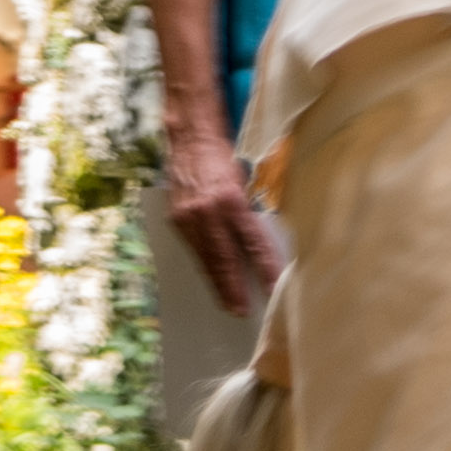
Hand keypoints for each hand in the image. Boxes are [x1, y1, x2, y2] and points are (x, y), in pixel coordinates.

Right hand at [162, 124, 285, 319]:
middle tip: (243, 311)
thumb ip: (249, 214)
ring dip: (218, 284)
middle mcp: (208, 210)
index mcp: (232, 199)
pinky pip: (193, 249)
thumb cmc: (224, 159)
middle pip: (225, 259)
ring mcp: (188, 216)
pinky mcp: (176, 218)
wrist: (191, 138)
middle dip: (235, 288)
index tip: (274, 291)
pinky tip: (211, 280)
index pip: (254, 243)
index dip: (265, 269)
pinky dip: (203, 266)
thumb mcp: (244, 183)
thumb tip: (259, 248)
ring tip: (229, 304)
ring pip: (206, 259)